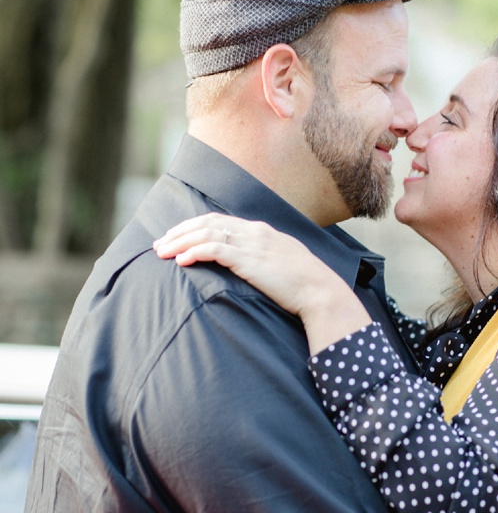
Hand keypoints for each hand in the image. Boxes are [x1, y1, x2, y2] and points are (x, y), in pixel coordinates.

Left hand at [154, 213, 370, 351]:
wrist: (321, 291)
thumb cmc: (307, 285)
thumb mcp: (285, 264)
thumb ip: (265, 259)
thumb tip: (250, 267)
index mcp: (262, 231)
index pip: (220, 221)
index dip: (194, 226)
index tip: (177, 236)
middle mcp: (255, 232)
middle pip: (208, 223)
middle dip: (180, 232)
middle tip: (160, 244)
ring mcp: (252, 244)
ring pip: (206, 234)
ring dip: (180, 242)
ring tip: (162, 252)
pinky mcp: (248, 259)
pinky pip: (213, 250)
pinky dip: (194, 252)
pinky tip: (181, 260)